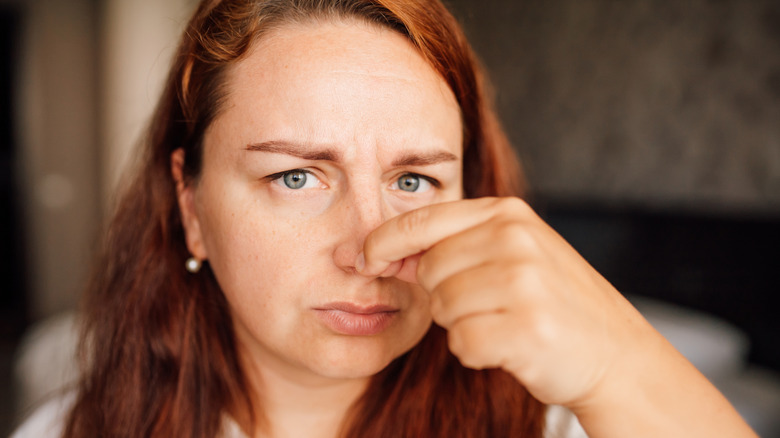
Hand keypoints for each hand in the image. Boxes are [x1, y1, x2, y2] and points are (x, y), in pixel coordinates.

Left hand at [358, 197, 654, 406]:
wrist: (615, 353)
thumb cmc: (554, 302)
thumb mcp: (515, 252)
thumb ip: (459, 243)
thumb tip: (385, 252)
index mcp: (508, 215)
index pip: (424, 219)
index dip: (385, 241)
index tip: (364, 258)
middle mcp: (515, 240)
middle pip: (429, 270)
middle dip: (444, 295)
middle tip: (487, 305)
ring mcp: (523, 283)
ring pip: (442, 309)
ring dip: (462, 325)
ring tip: (504, 323)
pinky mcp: (526, 328)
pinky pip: (462, 343)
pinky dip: (476, 353)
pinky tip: (509, 347)